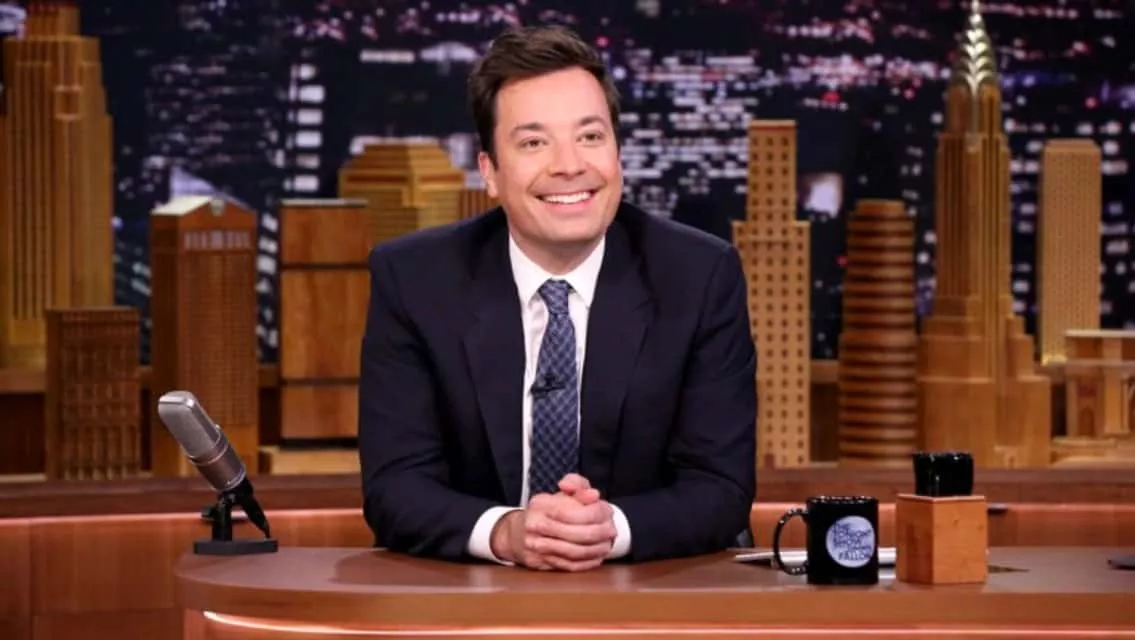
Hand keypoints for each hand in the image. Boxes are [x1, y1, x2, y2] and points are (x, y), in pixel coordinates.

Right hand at [489, 475, 615, 570]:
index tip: (608, 512)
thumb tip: (594, 495)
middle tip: (613, 530)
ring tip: (608, 543)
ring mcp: (536, 547)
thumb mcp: (559, 494)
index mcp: (541, 505)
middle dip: (601, 533)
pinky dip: (587, 562)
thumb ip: (578, 486)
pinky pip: (569, 565)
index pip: (576, 511)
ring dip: (597, 549)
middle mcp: (536, 526)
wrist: (515, 534)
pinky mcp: (540, 563)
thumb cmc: (543, 512)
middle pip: (578, 534)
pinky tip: (597, 556)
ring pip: (575, 552)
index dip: (597, 513)